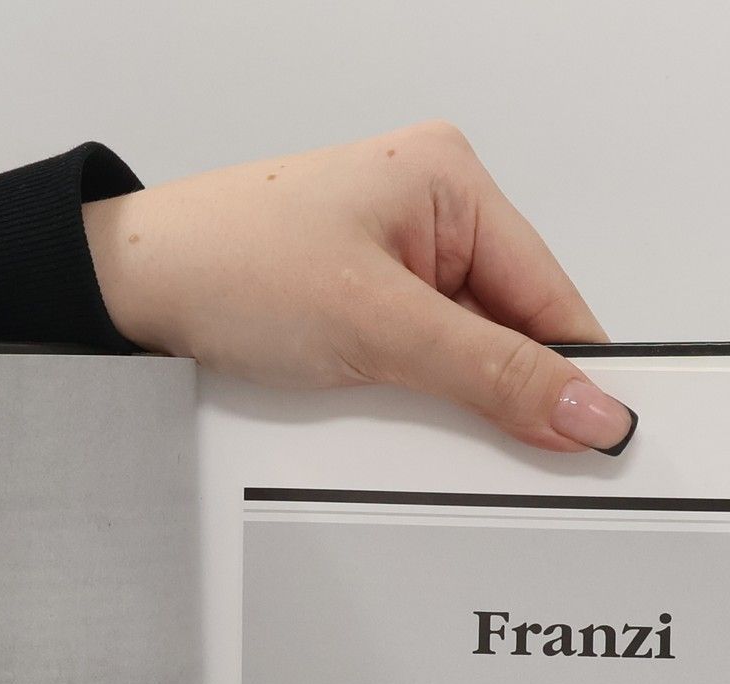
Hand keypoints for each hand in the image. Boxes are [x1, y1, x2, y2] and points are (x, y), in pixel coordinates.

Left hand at [84, 121, 634, 455]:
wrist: (130, 291)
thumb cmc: (230, 268)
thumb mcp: (379, 329)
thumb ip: (492, 376)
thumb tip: (589, 410)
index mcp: (452, 181)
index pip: (551, 297)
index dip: (574, 377)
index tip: (600, 445)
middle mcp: (431, 211)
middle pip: (511, 329)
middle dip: (502, 393)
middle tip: (504, 456)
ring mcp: (392, 258)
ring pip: (462, 354)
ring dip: (448, 400)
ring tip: (405, 411)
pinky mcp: (358, 301)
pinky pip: (416, 361)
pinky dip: (408, 397)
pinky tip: (382, 411)